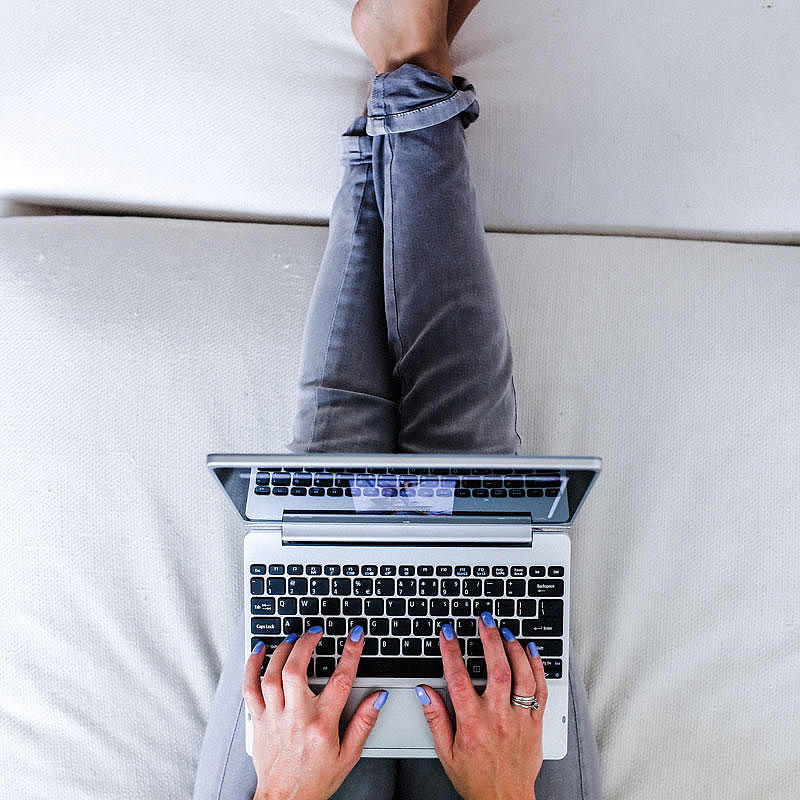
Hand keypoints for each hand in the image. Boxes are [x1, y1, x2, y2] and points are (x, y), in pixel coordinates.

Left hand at [243, 625, 386, 799]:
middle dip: (306, 643)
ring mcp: (274, 717)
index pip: (340, 681)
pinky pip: (250, 687)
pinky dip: (252, 665)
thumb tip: (377, 697)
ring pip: (272, 674)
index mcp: (322, 724)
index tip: (355, 635)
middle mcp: (296, 717)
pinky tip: (260, 650)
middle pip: (296, 669)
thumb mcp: (349, 755)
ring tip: (293, 637)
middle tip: (316, 631)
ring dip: (282, 650)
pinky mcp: (258, 720)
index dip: (350, 653)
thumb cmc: (316, 779)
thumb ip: (364, 723)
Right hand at [416, 613, 547, 799]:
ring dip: (514, 648)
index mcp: (472, 723)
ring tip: (504, 631)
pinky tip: (530, 650)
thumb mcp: (446, 752)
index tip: (447, 633)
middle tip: (484, 620)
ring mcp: (520, 719)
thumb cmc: (476, 779)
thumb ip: (435, 718)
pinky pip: (540, 689)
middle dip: (490, 639)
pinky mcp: (536, 722)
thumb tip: (424, 690)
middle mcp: (498, 718)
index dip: (451, 651)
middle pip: (497, 669)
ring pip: (522, 675)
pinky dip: (537, 666)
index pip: (458, 679)